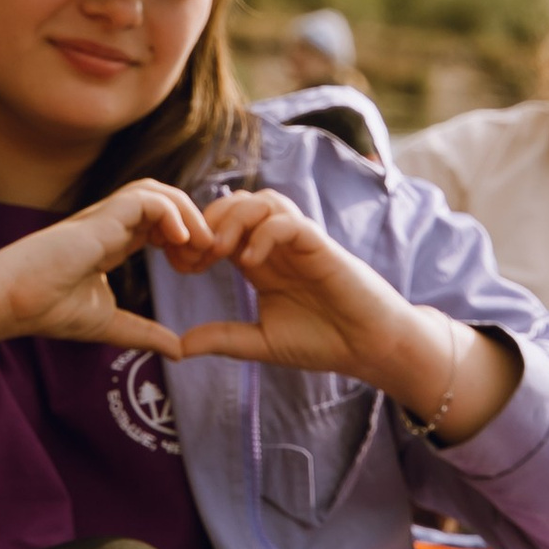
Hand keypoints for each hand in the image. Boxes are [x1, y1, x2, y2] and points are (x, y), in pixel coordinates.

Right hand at [0, 178, 215, 406]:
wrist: (10, 302)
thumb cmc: (46, 310)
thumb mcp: (109, 324)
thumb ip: (144, 333)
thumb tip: (179, 351)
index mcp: (111, 242)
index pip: (158, 223)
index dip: (184, 238)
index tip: (194, 268)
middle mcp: (109, 224)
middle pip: (163, 200)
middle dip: (192, 221)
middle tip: (207, 254)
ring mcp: (103, 217)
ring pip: (156, 191)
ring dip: (185, 213)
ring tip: (199, 245)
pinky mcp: (98, 218)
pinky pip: (145, 199)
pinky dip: (170, 213)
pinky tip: (179, 242)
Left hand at [175, 190, 519, 440]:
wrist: (370, 347)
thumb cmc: (323, 342)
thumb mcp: (261, 342)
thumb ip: (223, 338)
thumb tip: (179, 346)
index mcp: (261, 262)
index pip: (221, 227)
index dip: (196, 239)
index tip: (182, 266)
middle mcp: (278, 245)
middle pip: (237, 203)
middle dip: (209, 221)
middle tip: (196, 256)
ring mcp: (300, 242)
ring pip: (263, 200)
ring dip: (235, 219)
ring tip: (220, 252)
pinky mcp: (321, 246)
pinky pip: (289, 221)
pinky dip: (265, 232)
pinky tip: (251, 261)